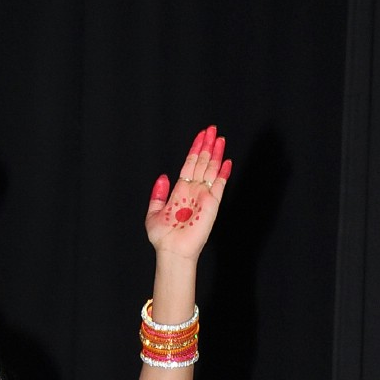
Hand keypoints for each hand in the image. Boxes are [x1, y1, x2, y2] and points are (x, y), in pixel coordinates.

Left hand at [144, 126, 231, 258]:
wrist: (171, 251)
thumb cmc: (163, 238)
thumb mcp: (153, 213)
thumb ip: (157, 195)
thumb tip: (163, 176)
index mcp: (180, 191)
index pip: (190, 164)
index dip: (195, 149)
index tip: (201, 135)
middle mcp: (193, 191)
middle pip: (201, 163)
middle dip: (206, 145)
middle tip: (212, 128)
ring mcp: (203, 197)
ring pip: (211, 169)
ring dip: (215, 153)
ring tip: (219, 137)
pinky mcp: (212, 204)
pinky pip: (219, 185)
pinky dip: (223, 173)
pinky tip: (227, 161)